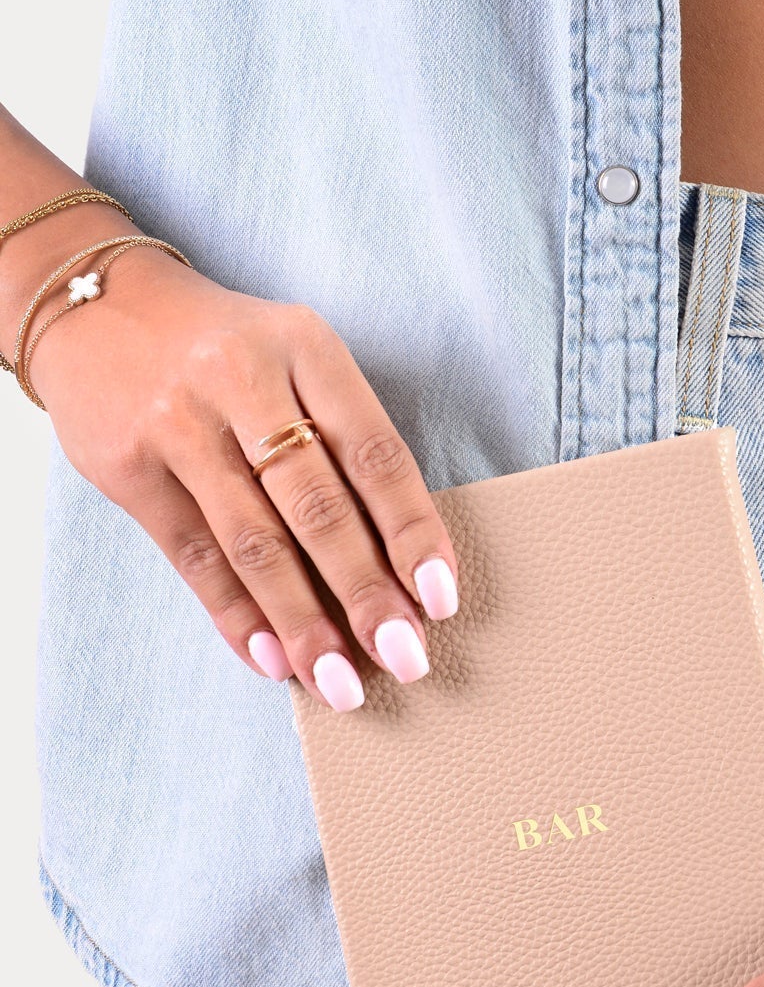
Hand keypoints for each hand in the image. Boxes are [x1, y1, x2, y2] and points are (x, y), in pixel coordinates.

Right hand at [32, 240, 457, 707]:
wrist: (99, 304)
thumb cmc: (227, 352)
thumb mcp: (295, 362)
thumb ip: (341, 445)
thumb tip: (395, 568)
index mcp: (306, 348)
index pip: (375, 454)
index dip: (412, 533)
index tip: (441, 602)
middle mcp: (243, 380)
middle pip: (318, 507)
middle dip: (366, 594)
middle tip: (404, 659)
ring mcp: (179, 424)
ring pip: (254, 541)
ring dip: (303, 622)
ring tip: (340, 682)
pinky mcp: (128, 467)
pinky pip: (194, 557)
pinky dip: (236, 615)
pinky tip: (271, 659)